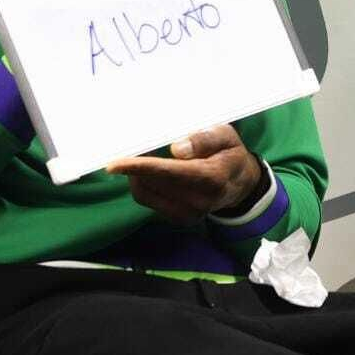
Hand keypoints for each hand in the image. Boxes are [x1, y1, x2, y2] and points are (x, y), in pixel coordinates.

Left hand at [106, 125, 263, 224]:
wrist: (240, 183)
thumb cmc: (230, 152)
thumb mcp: (226, 135)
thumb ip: (204, 139)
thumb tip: (176, 149)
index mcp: (212, 178)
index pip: (169, 172)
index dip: (140, 167)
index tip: (114, 164)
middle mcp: (199, 201)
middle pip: (152, 182)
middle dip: (135, 164)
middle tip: (131, 144)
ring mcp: (188, 214)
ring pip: (145, 192)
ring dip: (136, 173)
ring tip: (142, 155)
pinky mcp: (178, 218)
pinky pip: (148, 199)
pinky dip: (142, 182)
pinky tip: (149, 170)